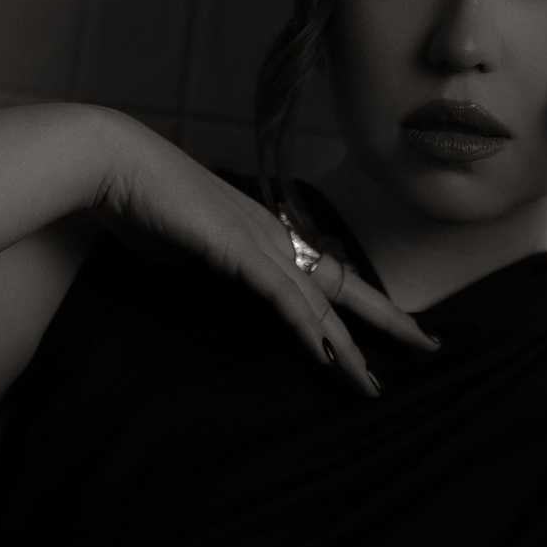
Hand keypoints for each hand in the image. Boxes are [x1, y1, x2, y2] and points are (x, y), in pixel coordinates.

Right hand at [95, 120, 438, 395]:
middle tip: (430, 346)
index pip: (328, 277)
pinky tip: (326, 356)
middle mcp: (276, 237)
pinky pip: (284, 297)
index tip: (394, 328)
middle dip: (390, 321)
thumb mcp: (190, 246)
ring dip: (349, 347)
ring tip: (372, 382)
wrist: (115, 163)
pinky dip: (306, 328)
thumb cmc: (144, 202)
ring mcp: (260, 241)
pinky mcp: (238, 250)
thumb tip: (217, 274)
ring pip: (320, 304)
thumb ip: (214, 265)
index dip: (363, 306)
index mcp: (268, 235)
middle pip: (346, 288)